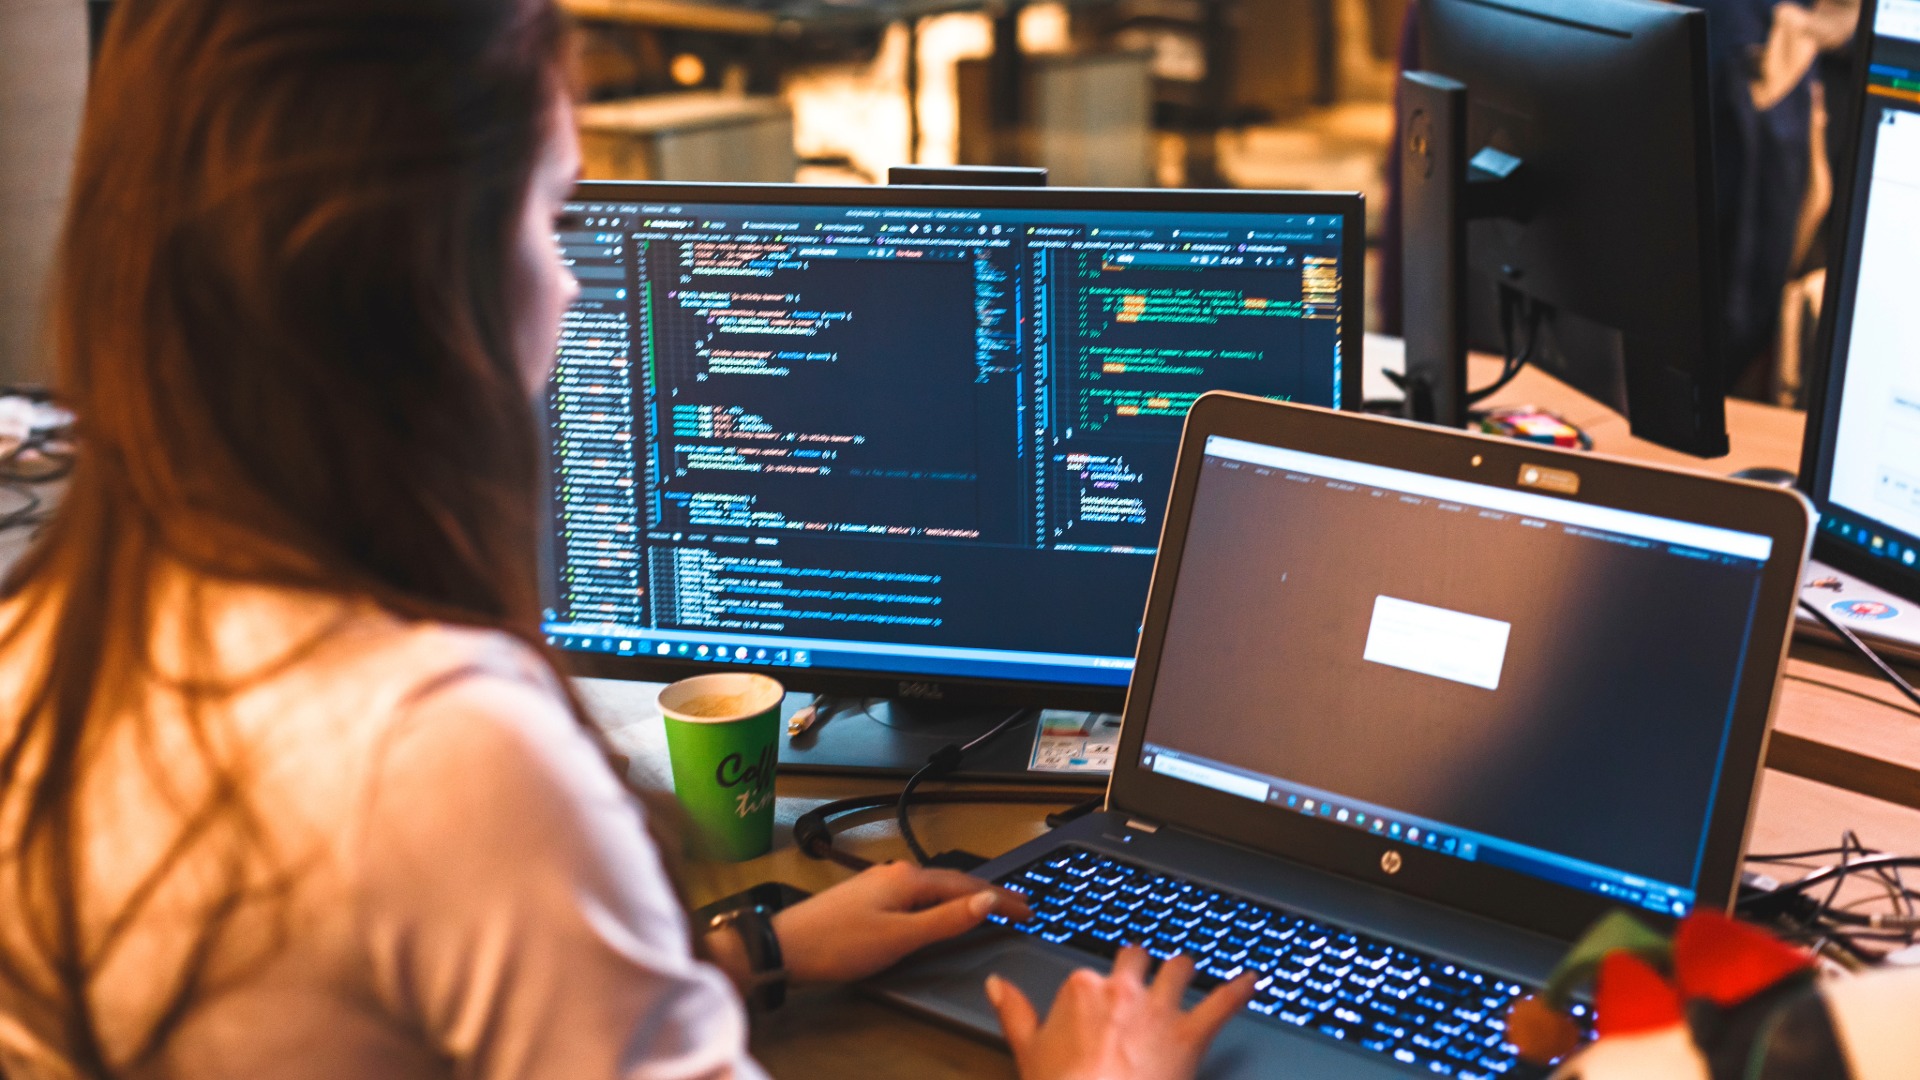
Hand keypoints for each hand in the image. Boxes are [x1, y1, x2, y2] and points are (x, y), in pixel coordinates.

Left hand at [757, 861, 1030, 983]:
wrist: (785, 947)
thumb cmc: (837, 944)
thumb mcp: (900, 938)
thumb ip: (946, 920)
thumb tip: (986, 900)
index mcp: (909, 879)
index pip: (968, 885)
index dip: (1001, 898)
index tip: (1027, 908)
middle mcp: (896, 873)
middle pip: (953, 882)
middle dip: (987, 894)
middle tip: (1018, 908)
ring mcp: (880, 883)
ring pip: (934, 889)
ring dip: (964, 898)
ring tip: (988, 909)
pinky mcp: (868, 898)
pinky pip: (917, 897)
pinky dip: (940, 904)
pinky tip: (940, 914)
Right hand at [985, 947, 1256, 1079]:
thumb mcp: (1027, 1050)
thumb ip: (1014, 1011)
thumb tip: (996, 985)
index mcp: (1082, 988)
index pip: (1092, 973)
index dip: (1097, 987)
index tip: (1100, 997)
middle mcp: (1123, 989)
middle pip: (1137, 958)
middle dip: (1143, 965)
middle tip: (1144, 973)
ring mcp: (1159, 1010)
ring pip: (1178, 970)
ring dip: (1184, 969)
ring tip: (1188, 968)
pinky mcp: (1190, 1034)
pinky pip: (1222, 1004)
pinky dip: (1240, 990)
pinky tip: (1252, 980)